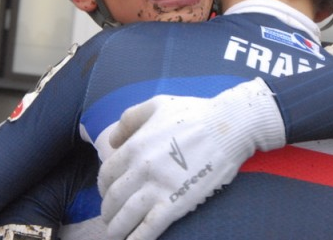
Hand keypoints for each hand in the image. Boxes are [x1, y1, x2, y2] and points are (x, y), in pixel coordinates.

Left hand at [98, 78, 285, 239]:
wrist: (229, 126)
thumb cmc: (196, 113)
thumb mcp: (158, 104)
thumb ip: (130, 118)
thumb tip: (112, 140)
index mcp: (134, 146)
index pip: (106, 175)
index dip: (103, 188)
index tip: (109, 194)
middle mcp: (141, 169)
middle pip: (112, 198)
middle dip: (108, 212)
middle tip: (111, 218)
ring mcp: (158, 187)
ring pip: (125, 217)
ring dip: (116, 230)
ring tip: (116, 235)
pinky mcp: (177, 203)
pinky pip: (149, 227)